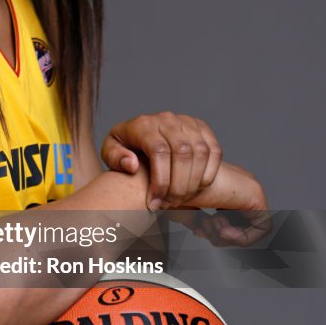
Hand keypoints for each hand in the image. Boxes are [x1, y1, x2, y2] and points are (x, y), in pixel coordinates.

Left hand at [101, 113, 222, 210]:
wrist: (140, 134)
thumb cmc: (125, 147)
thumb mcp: (110, 151)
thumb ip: (115, 157)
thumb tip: (131, 164)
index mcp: (143, 124)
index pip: (159, 151)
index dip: (160, 181)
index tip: (155, 203)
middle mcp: (167, 119)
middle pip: (182, 153)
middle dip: (178, 186)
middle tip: (169, 205)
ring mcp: (187, 122)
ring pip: (200, 153)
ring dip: (193, 183)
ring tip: (180, 200)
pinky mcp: (202, 128)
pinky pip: (214, 151)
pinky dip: (208, 173)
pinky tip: (195, 189)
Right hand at [178, 161, 270, 245]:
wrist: (177, 178)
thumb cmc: (176, 187)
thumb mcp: (184, 208)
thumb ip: (195, 220)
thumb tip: (201, 232)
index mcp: (227, 187)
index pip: (231, 219)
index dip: (215, 231)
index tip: (199, 227)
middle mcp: (241, 187)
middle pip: (242, 225)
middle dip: (220, 234)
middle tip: (205, 225)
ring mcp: (250, 189)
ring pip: (252, 227)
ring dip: (227, 235)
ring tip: (212, 222)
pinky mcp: (256, 196)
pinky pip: (262, 228)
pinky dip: (242, 237)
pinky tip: (224, 229)